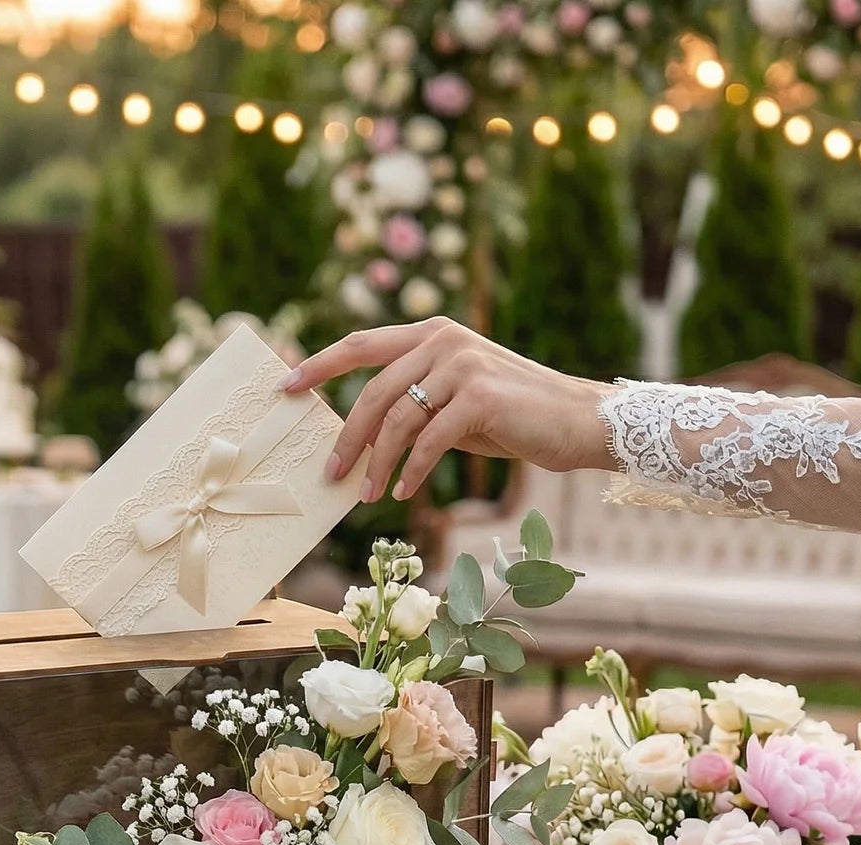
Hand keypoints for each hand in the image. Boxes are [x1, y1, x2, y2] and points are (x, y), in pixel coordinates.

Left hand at [281, 318, 618, 502]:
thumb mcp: (453, 405)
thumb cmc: (511, 418)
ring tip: (365, 494)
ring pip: (397, 418)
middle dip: (346, 435)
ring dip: (377, 463)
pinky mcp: (479, 396)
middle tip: (329, 472)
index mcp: (432, 334)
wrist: (575, 421)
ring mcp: (462, 364)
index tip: (284, 386)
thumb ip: (414, 405)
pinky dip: (411, 471)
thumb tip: (360, 436)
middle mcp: (443, 339)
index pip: (362, 344)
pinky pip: (428, 441)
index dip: (319, 365)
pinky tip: (403, 492)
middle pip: (372, 389)